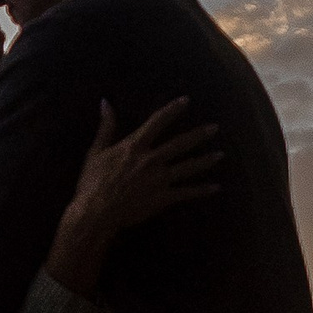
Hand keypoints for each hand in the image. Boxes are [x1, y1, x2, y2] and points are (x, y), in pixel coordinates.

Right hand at [45, 98, 221, 291]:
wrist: (96, 212)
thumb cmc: (92, 182)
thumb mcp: (96, 151)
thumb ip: (106, 127)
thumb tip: (105, 102)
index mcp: (135, 146)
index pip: (157, 122)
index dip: (172, 110)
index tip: (186, 101)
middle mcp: (151, 160)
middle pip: (180, 144)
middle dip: (199, 135)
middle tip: (215, 128)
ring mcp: (159, 179)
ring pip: (188, 167)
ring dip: (205, 160)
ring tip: (220, 155)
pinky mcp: (163, 198)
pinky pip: (187, 192)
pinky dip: (202, 190)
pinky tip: (215, 187)